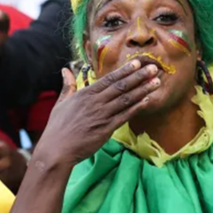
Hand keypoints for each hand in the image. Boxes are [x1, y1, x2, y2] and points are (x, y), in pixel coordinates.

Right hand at [32, 61, 159, 168]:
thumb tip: (65, 70)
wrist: (57, 149)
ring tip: (156, 82)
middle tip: (153, 68)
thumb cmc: (57, 127)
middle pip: (121, 86)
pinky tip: (147, 101)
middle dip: (139, 77)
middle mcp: (96, 102)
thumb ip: (68, 86)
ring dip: (142, 90)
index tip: (138, 63)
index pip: (109, 79)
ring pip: (126, 100)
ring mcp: (102, 116)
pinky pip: (125, 116)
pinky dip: (136, 108)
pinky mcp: (106, 129)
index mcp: (85, 94)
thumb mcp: (61, 103)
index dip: (125, 71)